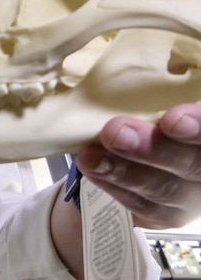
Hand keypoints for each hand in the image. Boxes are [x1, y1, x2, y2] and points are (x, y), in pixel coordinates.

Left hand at [76, 102, 200, 229]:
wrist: (149, 147)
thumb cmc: (159, 111)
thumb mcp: (168, 98)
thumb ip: (163, 93)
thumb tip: (142, 67)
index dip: (198, 126)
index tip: (171, 119)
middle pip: (195, 164)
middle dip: (155, 148)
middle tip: (115, 132)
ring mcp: (193, 195)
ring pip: (164, 189)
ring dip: (124, 171)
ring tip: (90, 155)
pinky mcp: (168, 214)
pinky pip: (143, 205)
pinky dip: (113, 184)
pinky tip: (91, 166)